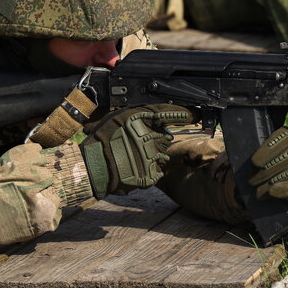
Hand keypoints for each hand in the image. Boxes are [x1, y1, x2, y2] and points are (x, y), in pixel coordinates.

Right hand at [81, 104, 197, 196]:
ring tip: (136, 157)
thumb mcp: (115, 118)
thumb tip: (156, 113)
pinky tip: (137, 168)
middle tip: (143, 143)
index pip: (169, 113)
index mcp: (140, 120)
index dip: (184, 114)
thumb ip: (136, 115)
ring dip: (154, 155)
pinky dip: (150, 170)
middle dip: (159, 139)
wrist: (92, 168)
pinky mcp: (150, 174)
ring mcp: (151, 156)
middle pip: (165, 136)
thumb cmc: (100, 141)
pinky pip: (158, 170)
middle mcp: (149, 136)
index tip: (195, 115)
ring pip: (162, 153)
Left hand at [248, 127, 287, 202]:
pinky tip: (273, 193)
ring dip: (273, 182)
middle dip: (267, 171)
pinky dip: (285, 191)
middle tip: (251, 182)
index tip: (254, 163)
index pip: (286, 138)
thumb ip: (261, 151)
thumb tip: (249, 157)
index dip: (269, 150)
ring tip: (258, 192)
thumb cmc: (270, 166)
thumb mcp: (267, 153)